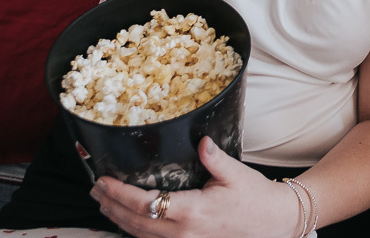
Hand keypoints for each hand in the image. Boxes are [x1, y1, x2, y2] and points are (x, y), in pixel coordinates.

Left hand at [91, 137, 300, 237]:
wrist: (274, 223)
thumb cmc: (255, 198)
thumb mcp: (236, 173)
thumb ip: (214, 157)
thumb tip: (200, 140)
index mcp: (193, 212)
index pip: (145, 205)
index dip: (119, 194)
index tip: (104, 181)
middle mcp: (184, 232)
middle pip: (136, 223)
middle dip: (111, 206)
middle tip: (95, 189)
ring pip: (141, 235)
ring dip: (118, 220)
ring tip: (103, 203)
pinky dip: (135, 230)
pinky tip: (128, 220)